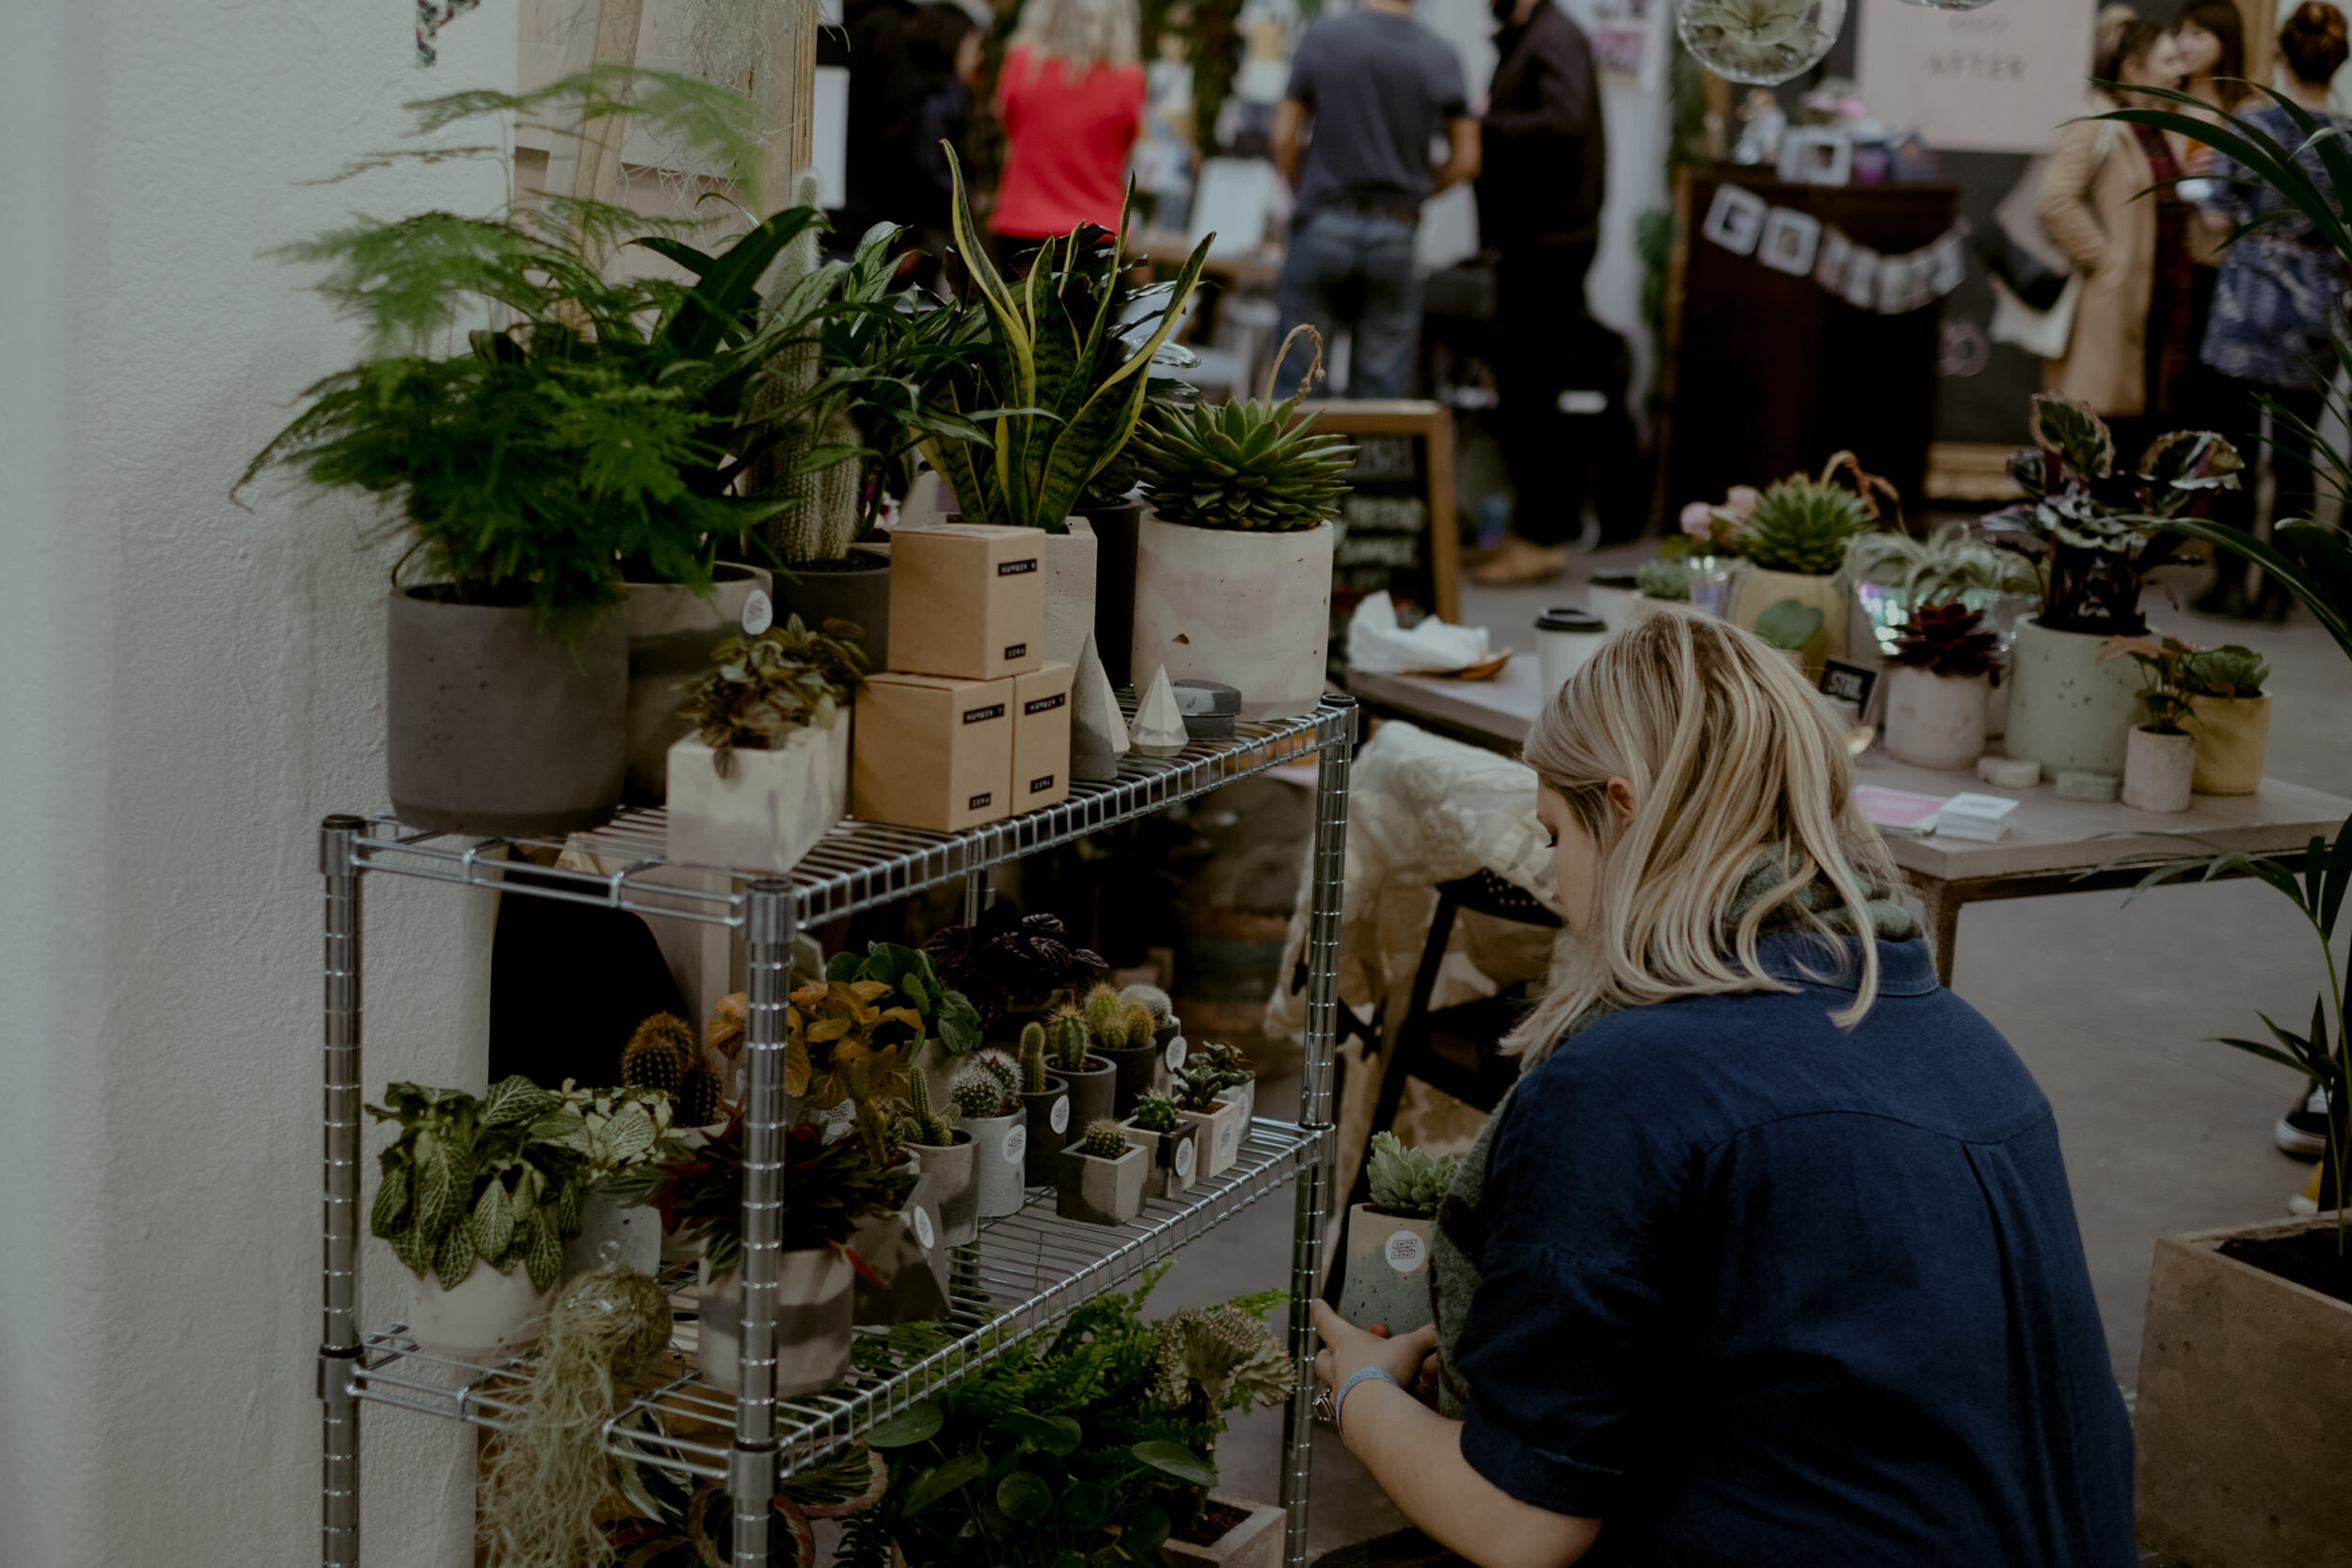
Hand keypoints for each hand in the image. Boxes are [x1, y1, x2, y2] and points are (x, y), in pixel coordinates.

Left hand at [1310, 1300, 1439, 1426]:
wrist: (1376, 1413)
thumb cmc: (1387, 1370)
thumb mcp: (1411, 1348)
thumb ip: (1427, 1336)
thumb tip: (1441, 1326)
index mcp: (1347, 1343)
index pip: (1327, 1322)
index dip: (1322, 1311)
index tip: (1315, 1302)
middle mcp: (1337, 1368)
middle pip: (1321, 1358)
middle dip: (1327, 1354)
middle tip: (1337, 1352)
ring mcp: (1338, 1395)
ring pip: (1329, 1386)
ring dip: (1339, 1382)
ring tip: (1356, 1384)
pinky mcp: (1344, 1419)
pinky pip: (1343, 1410)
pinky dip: (1352, 1407)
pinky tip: (1368, 1410)